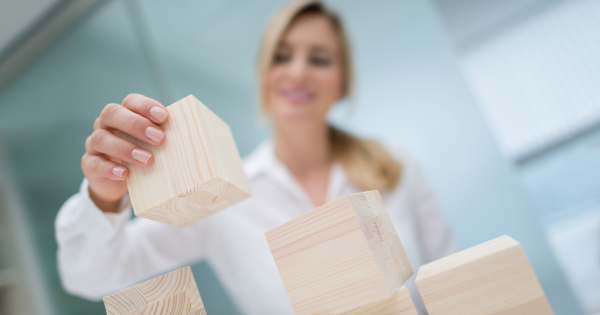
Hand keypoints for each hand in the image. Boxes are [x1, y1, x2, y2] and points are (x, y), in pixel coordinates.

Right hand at [81, 93, 167, 211]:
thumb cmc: (143, 155)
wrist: (119, 182)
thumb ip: (170, 137)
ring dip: (126, 148)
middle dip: (136, 124)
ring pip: (102, 138)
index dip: (145, 106)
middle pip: (112, 113)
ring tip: (147, 160)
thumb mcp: (156, 146)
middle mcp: (106, 125)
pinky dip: (110, 168)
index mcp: (124, 114)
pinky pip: (95, 163)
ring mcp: (95, 144)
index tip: (163, 116)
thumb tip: (202, 138)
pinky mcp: (90, 164)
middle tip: (159, 138)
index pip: (130, 101)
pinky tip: (125, 174)